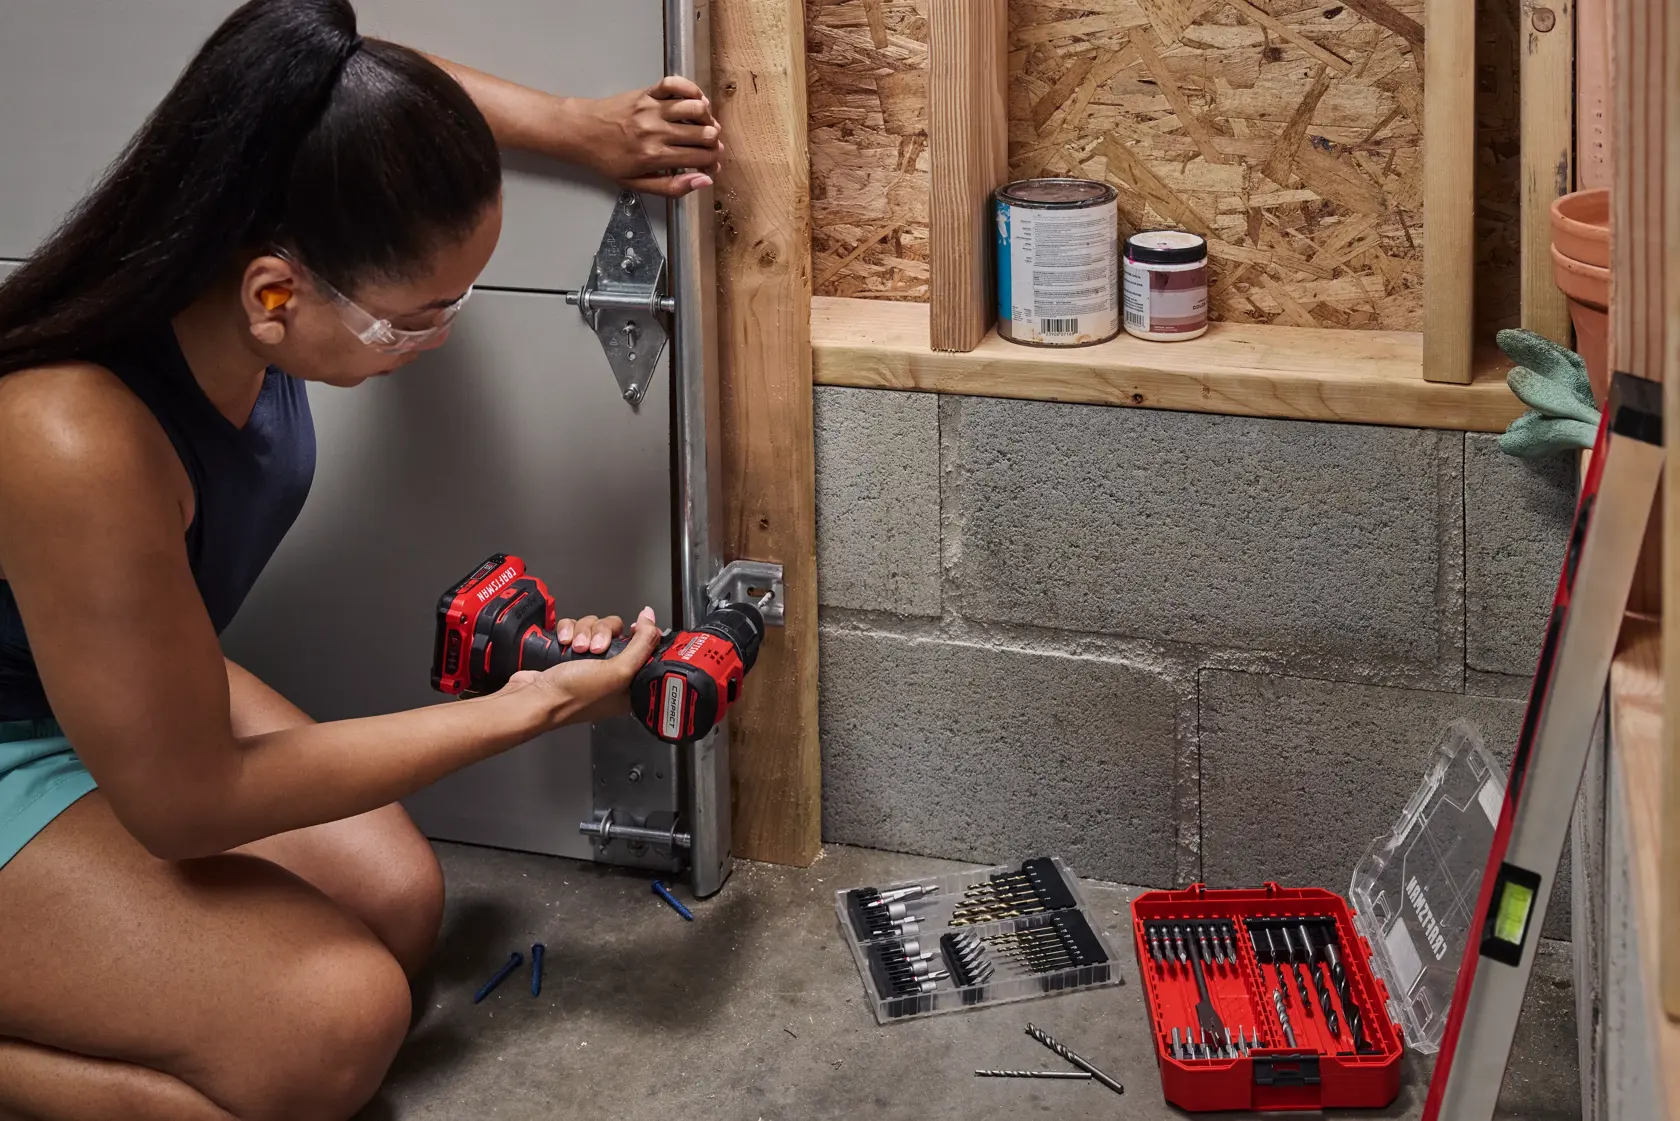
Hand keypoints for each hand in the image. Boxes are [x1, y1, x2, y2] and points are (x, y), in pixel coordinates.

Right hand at [498, 607, 661, 727]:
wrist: (533, 698)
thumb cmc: (575, 695)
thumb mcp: (618, 672)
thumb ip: (642, 644)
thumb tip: (651, 619)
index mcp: (628, 685)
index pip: (644, 649)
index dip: (639, 636)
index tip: (631, 630)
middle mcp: (610, 673)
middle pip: (616, 632)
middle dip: (602, 633)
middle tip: (594, 648)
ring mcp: (588, 663)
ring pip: (594, 627)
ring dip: (584, 632)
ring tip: (575, 647)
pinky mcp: (568, 653)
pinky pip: (574, 628)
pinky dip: (568, 630)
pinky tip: (563, 642)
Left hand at [562, 76, 723, 197]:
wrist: (581, 132)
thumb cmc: (607, 159)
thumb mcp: (636, 183)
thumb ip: (672, 186)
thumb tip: (704, 181)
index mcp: (655, 157)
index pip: (701, 158)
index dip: (713, 162)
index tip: (711, 164)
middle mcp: (656, 131)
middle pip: (704, 134)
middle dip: (714, 143)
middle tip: (710, 147)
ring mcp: (652, 109)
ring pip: (696, 108)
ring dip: (707, 118)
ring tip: (704, 126)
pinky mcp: (647, 93)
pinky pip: (675, 85)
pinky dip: (691, 89)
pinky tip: (695, 100)